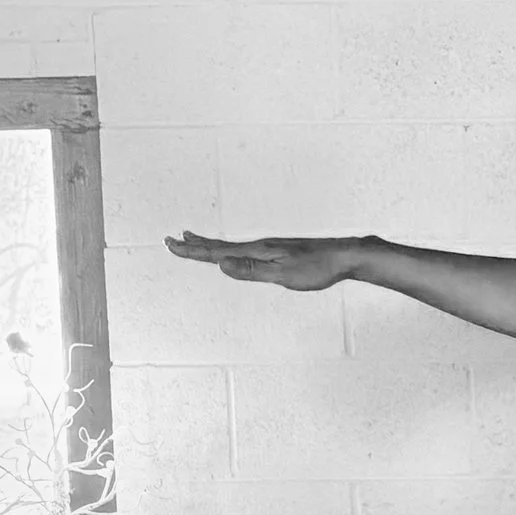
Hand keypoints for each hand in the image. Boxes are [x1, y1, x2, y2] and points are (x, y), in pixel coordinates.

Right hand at [164, 230, 364, 291]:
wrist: (345, 256)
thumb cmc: (317, 269)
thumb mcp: (283, 275)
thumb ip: (251, 271)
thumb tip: (220, 265)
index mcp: (257, 251)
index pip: (217, 252)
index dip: (193, 251)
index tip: (171, 245)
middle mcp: (260, 246)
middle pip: (220, 246)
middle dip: (195, 245)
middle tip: (171, 240)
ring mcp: (270, 248)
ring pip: (232, 246)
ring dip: (209, 244)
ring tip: (193, 238)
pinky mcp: (280, 252)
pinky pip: (246, 249)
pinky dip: (231, 249)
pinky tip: (234, 252)